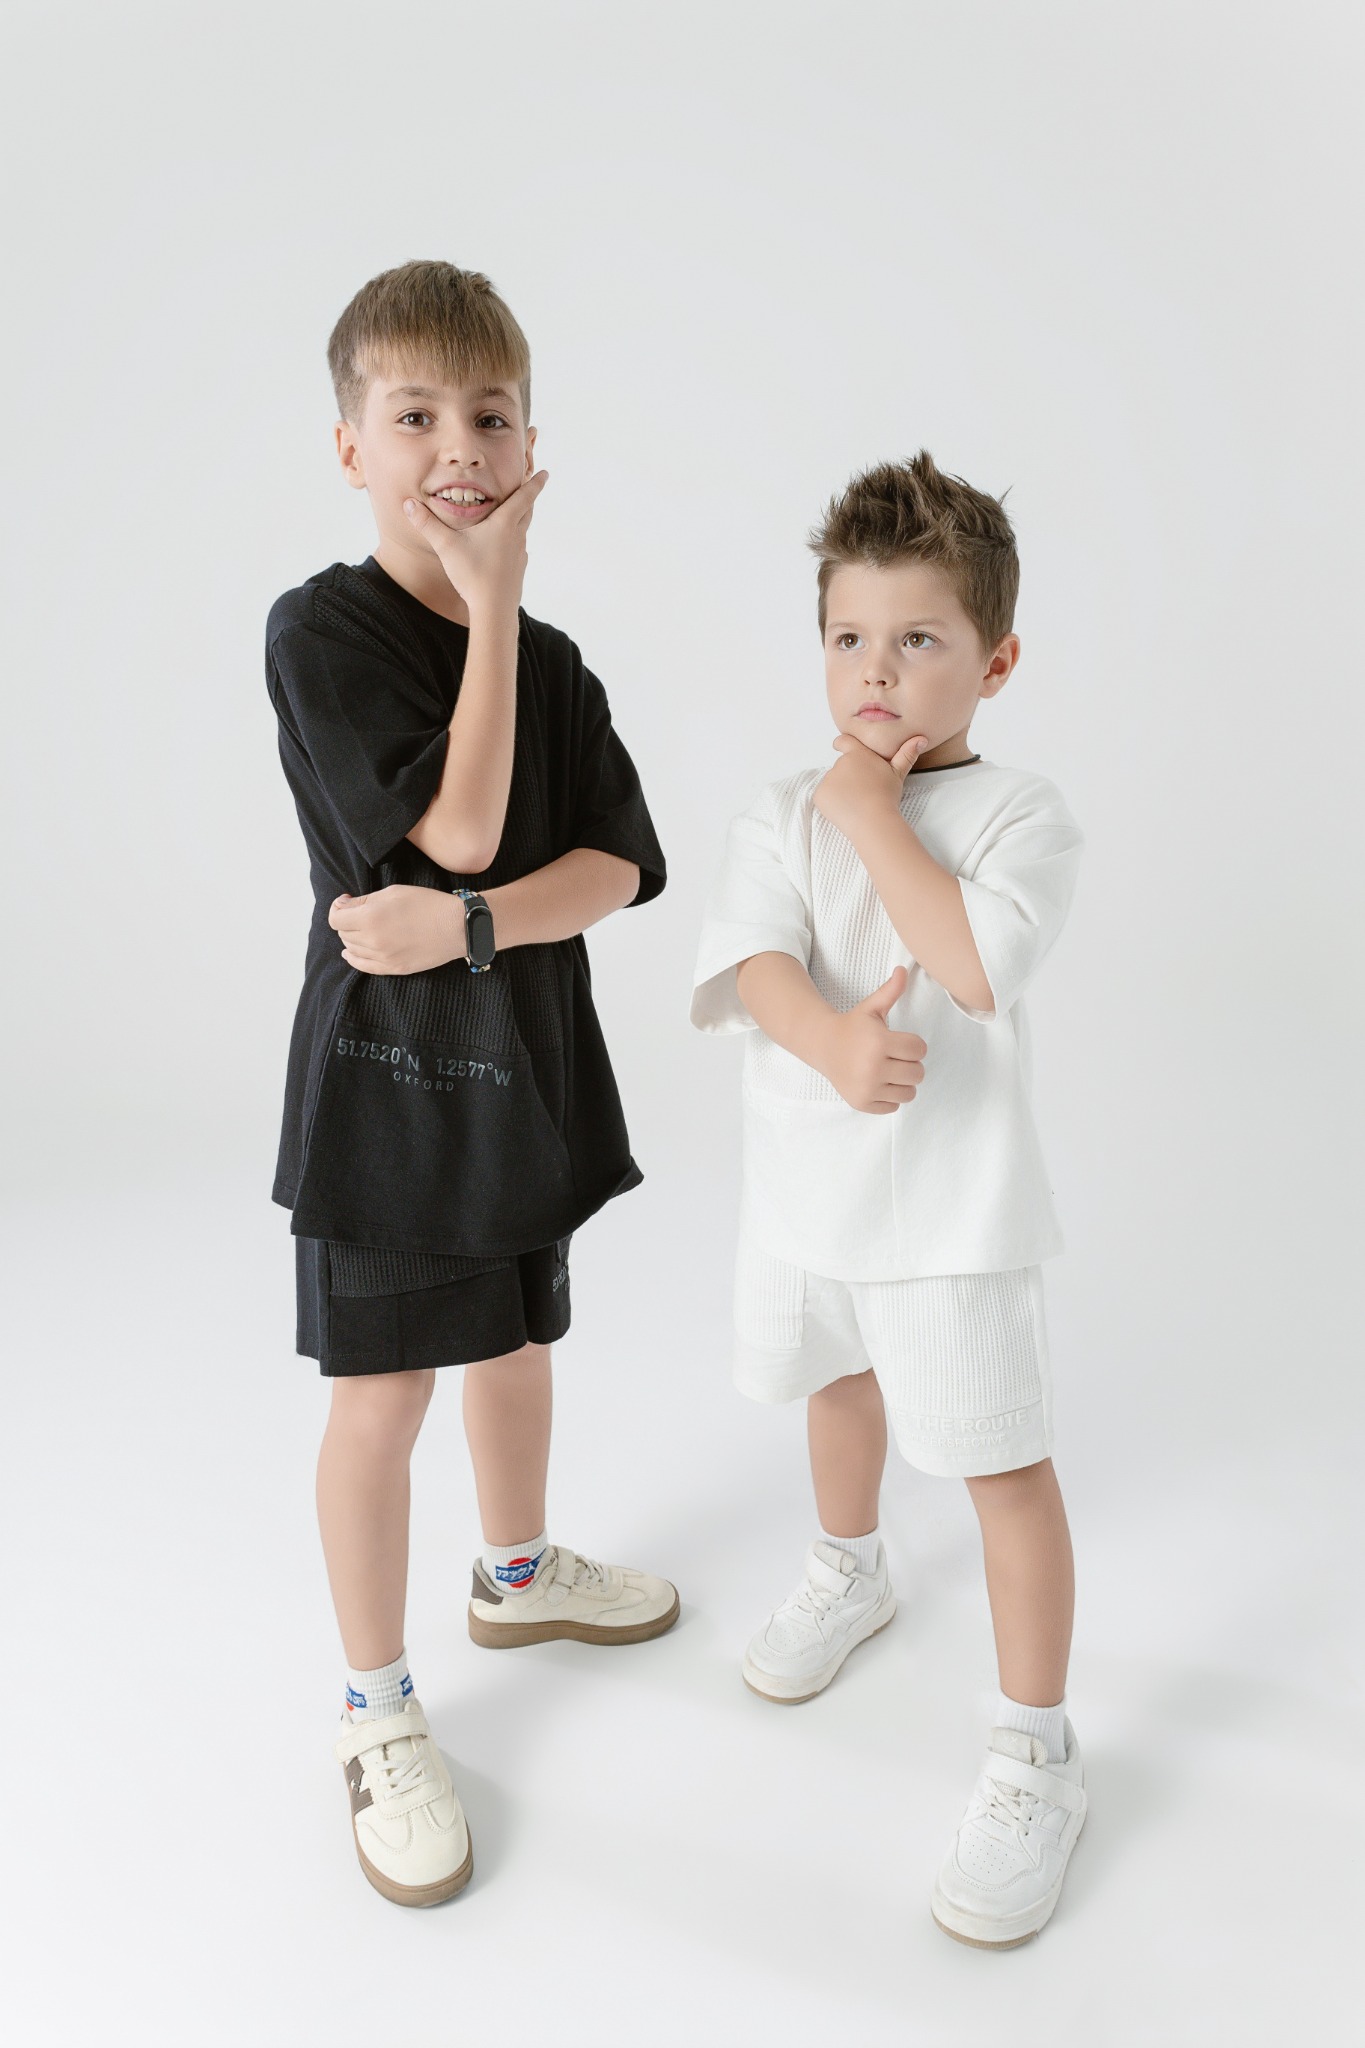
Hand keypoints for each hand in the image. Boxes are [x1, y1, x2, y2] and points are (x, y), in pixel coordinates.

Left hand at [329, 886, 465, 974]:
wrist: (456, 927)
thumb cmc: (427, 904)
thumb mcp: (393, 892)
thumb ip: (363, 900)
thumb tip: (343, 906)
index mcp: (370, 917)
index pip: (336, 918)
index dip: (338, 907)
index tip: (346, 902)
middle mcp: (372, 940)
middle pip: (343, 933)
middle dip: (346, 921)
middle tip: (357, 912)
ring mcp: (382, 957)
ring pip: (352, 949)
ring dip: (352, 937)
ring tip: (362, 928)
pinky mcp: (393, 968)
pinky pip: (364, 967)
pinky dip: (354, 958)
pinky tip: (351, 952)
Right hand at [402, 470, 547, 616]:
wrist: (494, 610)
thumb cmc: (472, 575)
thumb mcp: (446, 546)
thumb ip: (427, 524)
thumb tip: (408, 504)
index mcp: (504, 524)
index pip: (524, 497)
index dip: (535, 483)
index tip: (545, 473)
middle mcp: (516, 537)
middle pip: (527, 511)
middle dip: (529, 497)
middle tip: (532, 486)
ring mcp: (519, 555)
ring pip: (523, 531)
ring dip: (521, 519)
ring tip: (516, 514)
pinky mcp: (518, 570)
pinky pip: (518, 550)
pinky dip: (514, 541)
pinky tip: (504, 548)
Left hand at [812, 730, 929, 838]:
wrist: (873, 819)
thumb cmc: (887, 796)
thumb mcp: (898, 773)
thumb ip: (907, 754)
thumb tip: (922, 739)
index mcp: (858, 754)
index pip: (844, 741)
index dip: (841, 743)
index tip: (839, 746)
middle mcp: (840, 763)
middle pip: (841, 768)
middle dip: (848, 777)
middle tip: (862, 792)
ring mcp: (828, 778)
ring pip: (833, 783)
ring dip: (840, 790)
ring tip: (856, 803)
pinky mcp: (820, 794)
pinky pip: (823, 796)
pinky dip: (831, 803)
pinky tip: (845, 809)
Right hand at [815, 966, 926, 1114]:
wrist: (823, 1045)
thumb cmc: (853, 1026)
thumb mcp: (871, 1007)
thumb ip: (891, 991)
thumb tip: (903, 970)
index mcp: (879, 1042)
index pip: (920, 1050)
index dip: (913, 1045)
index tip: (900, 1042)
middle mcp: (873, 1067)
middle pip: (918, 1073)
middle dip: (910, 1064)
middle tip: (894, 1057)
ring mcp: (867, 1088)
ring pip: (910, 1093)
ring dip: (903, 1082)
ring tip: (889, 1071)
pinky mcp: (862, 1103)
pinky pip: (894, 1106)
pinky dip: (890, 1096)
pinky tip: (878, 1082)